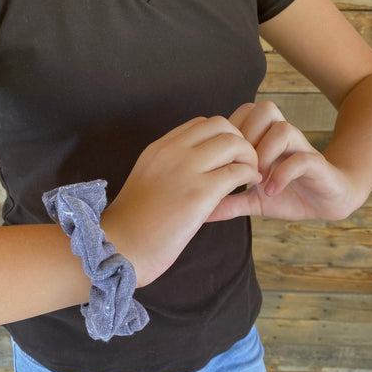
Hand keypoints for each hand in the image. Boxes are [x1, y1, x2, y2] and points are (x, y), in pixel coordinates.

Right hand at [102, 115, 260, 285]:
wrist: (121, 247)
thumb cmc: (134, 225)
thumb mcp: (148, 182)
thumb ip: (169, 169)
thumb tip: (197, 171)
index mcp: (159, 149)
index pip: (199, 124)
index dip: (220, 137)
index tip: (226, 157)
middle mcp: (172, 152)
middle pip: (220, 125)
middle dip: (240, 140)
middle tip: (245, 162)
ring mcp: (186, 170)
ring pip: (233, 143)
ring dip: (249, 156)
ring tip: (251, 174)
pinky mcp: (200, 193)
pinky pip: (237, 171)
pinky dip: (250, 175)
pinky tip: (249, 187)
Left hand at [207, 102, 360, 221]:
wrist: (327, 202)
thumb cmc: (288, 195)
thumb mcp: (253, 201)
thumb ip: (229, 202)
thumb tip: (201, 213)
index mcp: (264, 139)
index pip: (243, 114)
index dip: (230, 134)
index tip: (222, 162)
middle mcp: (282, 137)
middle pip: (262, 110)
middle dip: (246, 138)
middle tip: (238, 166)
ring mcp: (300, 148)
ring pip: (282, 128)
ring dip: (265, 153)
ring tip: (256, 179)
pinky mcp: (317, 164)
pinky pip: (301, 158)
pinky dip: (282, 174)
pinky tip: (271, 191)